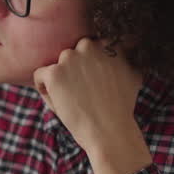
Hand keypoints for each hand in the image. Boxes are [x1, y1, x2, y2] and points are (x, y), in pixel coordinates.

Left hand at [32, 37, 151, 173]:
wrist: (110, 131)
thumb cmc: (121, 108)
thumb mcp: (134, 75)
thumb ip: (127, 55)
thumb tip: (131, 42)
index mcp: (107, 43)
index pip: (88, 49)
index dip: (89, 69)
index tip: (97, 86)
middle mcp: (88, 46)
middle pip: (70, 57)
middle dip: (73, 73)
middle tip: (84, 95)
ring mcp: (70, 58)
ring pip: (56, 66)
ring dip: (60, 82)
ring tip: (75, 101)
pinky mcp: (54, 73)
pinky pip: (39, 76)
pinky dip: (45, 90)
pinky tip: (61, 103)